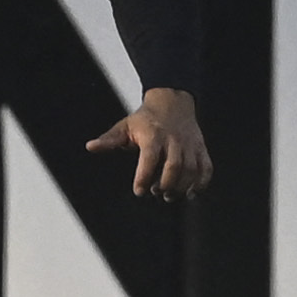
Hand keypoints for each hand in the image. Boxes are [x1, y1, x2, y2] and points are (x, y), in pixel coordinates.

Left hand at [86, 87, 211, 200]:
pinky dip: (201, 183)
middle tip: (156, 192)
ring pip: (191, 170)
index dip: (144, 176)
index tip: (139, 191)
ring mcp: (190, 144)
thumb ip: (109, 140)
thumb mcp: (125, 126)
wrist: (172, 101)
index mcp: (153, 135)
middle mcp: (173, 140)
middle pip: (173, 167)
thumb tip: (90, 146)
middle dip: (165, 185)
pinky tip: (191, 193)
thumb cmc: (145, 119)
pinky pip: (206, 168)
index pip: (149, 158)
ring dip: (181, 187)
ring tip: (169, 195)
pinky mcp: (201, 148)